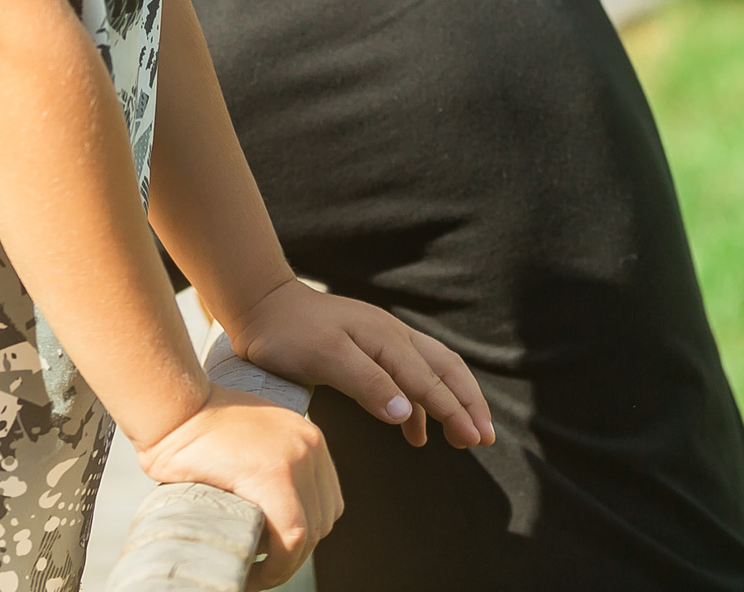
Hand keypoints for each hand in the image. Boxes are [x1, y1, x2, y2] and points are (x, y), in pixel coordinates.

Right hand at [138, 387, 339, 588]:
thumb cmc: (194, 431)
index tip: (275, 554)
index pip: (324, 503)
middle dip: (294, 553)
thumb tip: (269, 517)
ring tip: (254, 572)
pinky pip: (289, 536)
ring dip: (284, 562)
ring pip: (309, 533)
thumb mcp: (249, 440)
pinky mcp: (272, 475)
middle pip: (321, 520)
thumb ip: (269, 467)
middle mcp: (309, 445)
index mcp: (306, 438)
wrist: (170, 409)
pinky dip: (275, 565)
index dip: (303, 537)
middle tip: (262, 568)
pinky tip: (250, 574)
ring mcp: (294, 458)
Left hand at [229, 279, 494, 450]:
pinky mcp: (367, 347)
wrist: (259, 304)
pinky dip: (419, 403)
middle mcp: (392, 335)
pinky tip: (414, 430)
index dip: (456, 411)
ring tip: (462, 438)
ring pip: (430, 371)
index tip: (476, 439)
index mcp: (386, 338)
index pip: (430, 381)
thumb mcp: (325, 359)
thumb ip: (368, 384)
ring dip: (449, 402)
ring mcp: (381, 339)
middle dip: (468, 403)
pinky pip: (406, 375)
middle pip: (445, 369)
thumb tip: (407, 413)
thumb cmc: (287, 333)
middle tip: (484, 437)